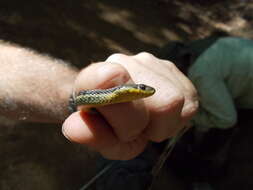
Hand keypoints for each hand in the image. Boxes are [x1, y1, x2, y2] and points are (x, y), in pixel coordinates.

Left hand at [62, 52, 197, 159]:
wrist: (110, 102)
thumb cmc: (104, 121)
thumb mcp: (98, 136)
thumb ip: (90, 134)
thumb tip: (74, 128)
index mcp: (97, 76)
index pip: (114, 80)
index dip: (122, 110)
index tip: (119, 126)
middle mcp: (125, 61)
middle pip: (165, 102)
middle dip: (152, 126)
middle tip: (135, 127)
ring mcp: (151, 61)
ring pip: (178, 100)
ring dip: (163, 122)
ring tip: (146, 119)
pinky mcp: (173, 69)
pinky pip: (189, 100)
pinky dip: (175, 115)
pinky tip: (158, 112)